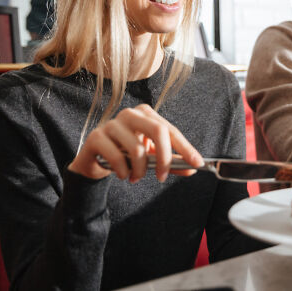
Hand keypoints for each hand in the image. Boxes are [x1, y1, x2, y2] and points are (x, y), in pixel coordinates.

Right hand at [68, 104, 203, 181]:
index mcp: (146, 114)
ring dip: (140, 170)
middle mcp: (130, 114)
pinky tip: (123, 175)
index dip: (185, 147)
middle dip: (165, 158)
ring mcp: (112, 123)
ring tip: (136, 177)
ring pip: (136, 148)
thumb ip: (170, 162)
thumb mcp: (150, 157)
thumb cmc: (126, 154)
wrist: (94, 159)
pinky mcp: (96, 137)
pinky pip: (116, 157)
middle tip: (162, 177)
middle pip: (157, 130)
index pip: (170, 129)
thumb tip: (192, 169)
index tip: (197, 164)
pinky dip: (124, 171)